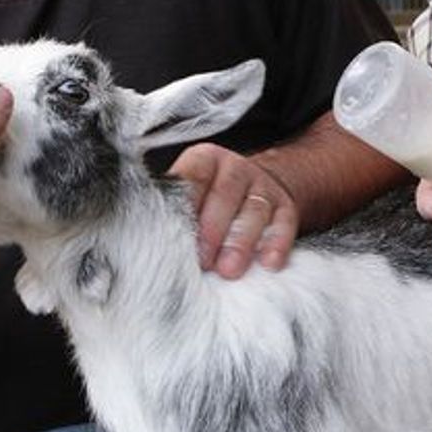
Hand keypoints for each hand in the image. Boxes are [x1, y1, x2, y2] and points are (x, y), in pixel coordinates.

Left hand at [172, 143, 297, 278]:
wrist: (254, 188)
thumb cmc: (208, 200)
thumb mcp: (190, 194)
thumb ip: (173, 210)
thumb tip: (147, 240)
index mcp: (205, 160)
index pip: (194, 175)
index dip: (186, 205)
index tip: (175, 235)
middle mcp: (236, 168)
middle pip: (226, 194)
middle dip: (213, 229)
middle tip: (203, 261)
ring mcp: (263, 186)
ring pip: (255, 210)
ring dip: (242, 242)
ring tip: (229, 271)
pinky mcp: (285, 206)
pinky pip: (284, 223)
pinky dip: (277, 243)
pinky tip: (269, 264)